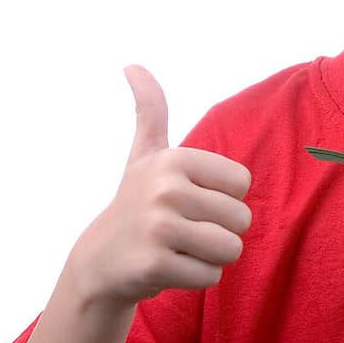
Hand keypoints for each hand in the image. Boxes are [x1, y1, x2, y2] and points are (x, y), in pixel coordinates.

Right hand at [73, 65, 252, 306]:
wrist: (100, 259)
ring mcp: (159, 227)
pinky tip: (168, 267)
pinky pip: (211, 276)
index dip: (223, 198)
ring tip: (179, 248)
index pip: (242, 184)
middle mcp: (165, 188)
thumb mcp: (144, 153)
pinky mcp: (156, 264)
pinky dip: (196, 277)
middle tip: (183, 230)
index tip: (189, 200)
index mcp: (174, 159)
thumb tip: (132, 65)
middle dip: (219, 231)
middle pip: (241, 219)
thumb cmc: (136, 202)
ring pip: (230, 249)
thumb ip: (149, 110)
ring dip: (211, 256)